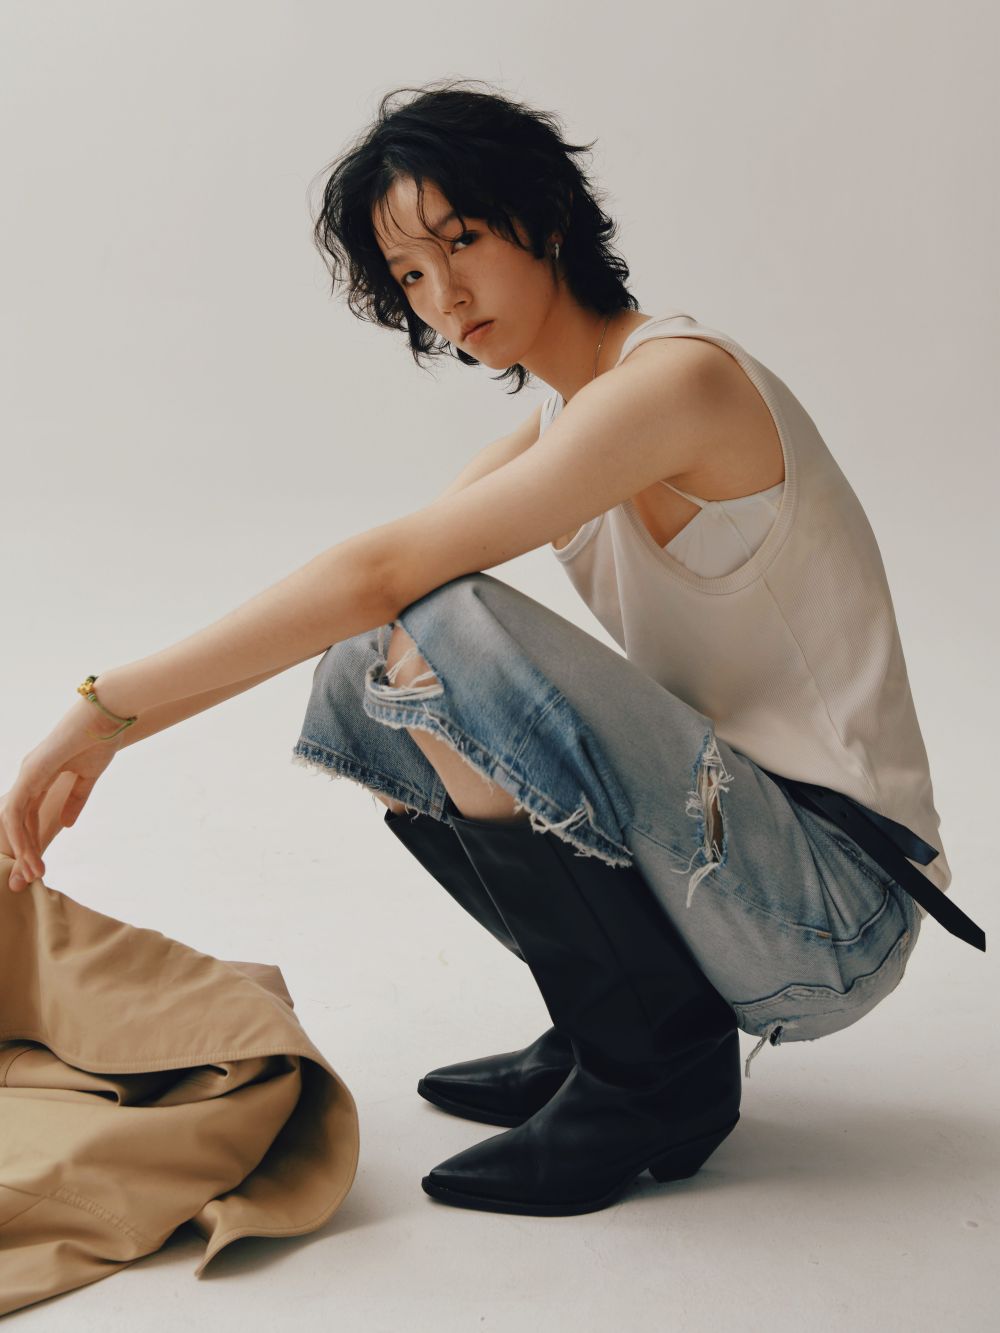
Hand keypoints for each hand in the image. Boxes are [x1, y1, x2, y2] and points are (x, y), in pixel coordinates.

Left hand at [2, 696, 125, 890]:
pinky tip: (29, 854)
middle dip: (21, 853)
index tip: (38, 869)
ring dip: (22, 849)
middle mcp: (29, 775)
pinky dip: (21, 834)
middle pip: (17, 822)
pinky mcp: (31, 772)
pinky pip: (18, 810)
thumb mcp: (88, 777)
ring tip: (33, 874)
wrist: (108, 713)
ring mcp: (27, 773)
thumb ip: (75, 800)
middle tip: (26, 881)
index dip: (31, 843)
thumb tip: (64, 825)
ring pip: (13, 820)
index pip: (28, 816)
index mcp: (40, 776)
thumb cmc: (101, 738)